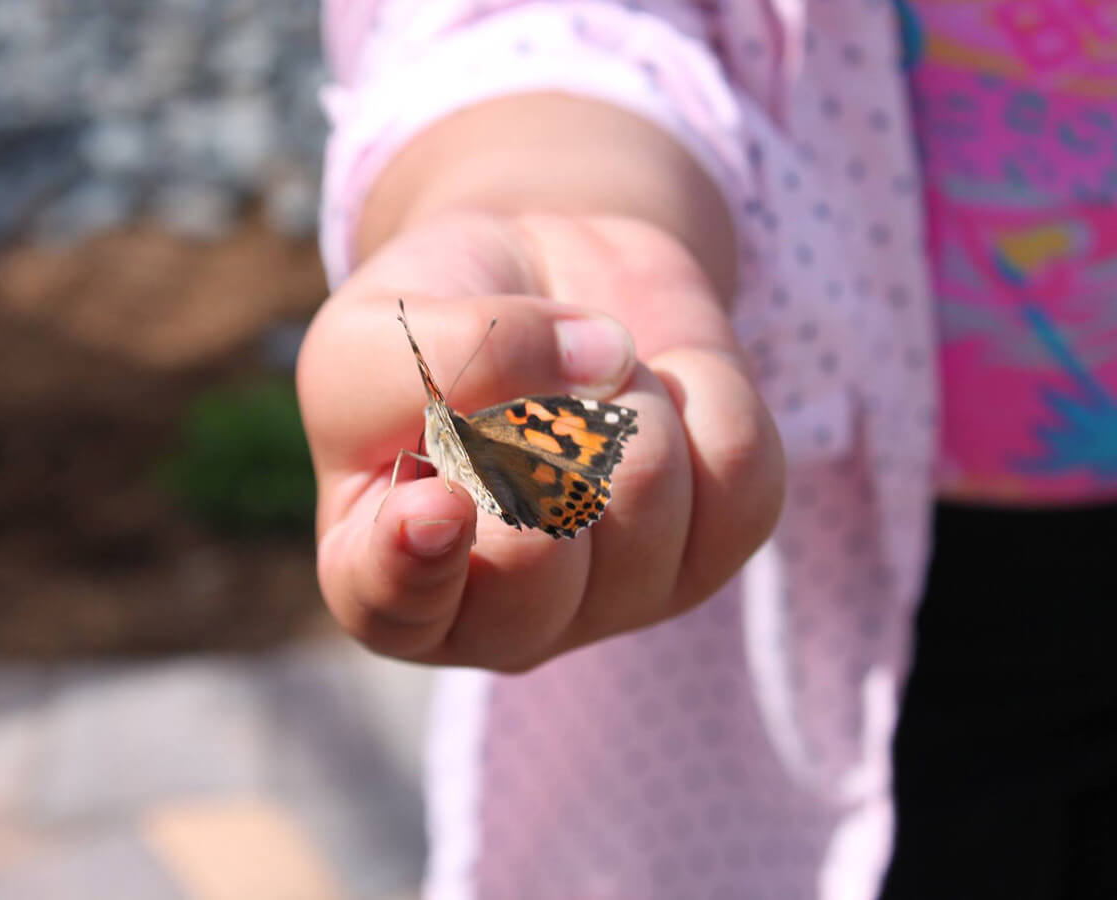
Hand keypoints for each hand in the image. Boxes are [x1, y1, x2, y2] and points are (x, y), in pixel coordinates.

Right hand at [297, 211, 782, 669]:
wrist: (536, 282)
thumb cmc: (433, 324)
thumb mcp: (383, 324)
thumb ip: (448, 352)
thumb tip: (600, 362)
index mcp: (383, 569)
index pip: (394, 606)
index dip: (418, 561)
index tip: (437, 501)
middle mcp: (498, 611)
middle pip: (540, 557)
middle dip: (538, 424)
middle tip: (528, 388)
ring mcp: (612, 599)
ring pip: (646, 494)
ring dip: (620, 390)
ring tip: (591, 380)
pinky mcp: (709, 554)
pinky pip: (743, 472)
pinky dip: (704, 386)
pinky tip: (661, 388)